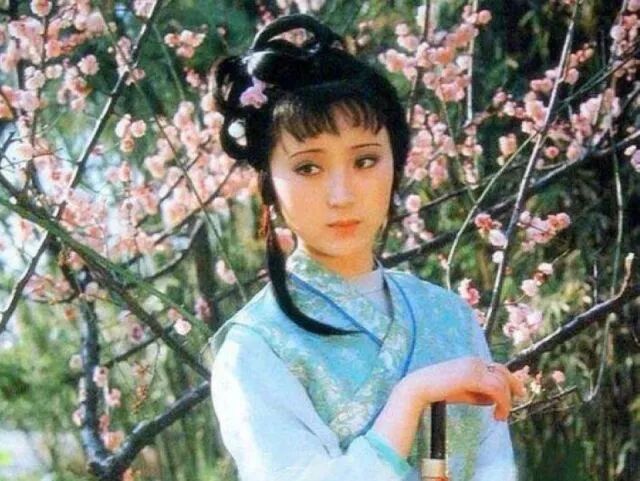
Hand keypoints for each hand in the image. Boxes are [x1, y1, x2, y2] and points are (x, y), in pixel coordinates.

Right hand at [404, 356, 525, 420]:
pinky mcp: (473, 377)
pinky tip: (497, 415)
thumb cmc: (438, 391)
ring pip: (501, 383)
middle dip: (513, 388)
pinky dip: (502, 403)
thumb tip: (494, 401)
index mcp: (472, 362)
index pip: (498, 368)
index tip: (518, 392)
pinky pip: (496, 389)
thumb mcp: (463, 392)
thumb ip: (479, 394)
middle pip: (503, 373)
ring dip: (506, 402)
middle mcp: (475, 362)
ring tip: (499, 416)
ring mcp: (474, 368)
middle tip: (515, 403)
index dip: (510, 379)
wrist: (420, 387)